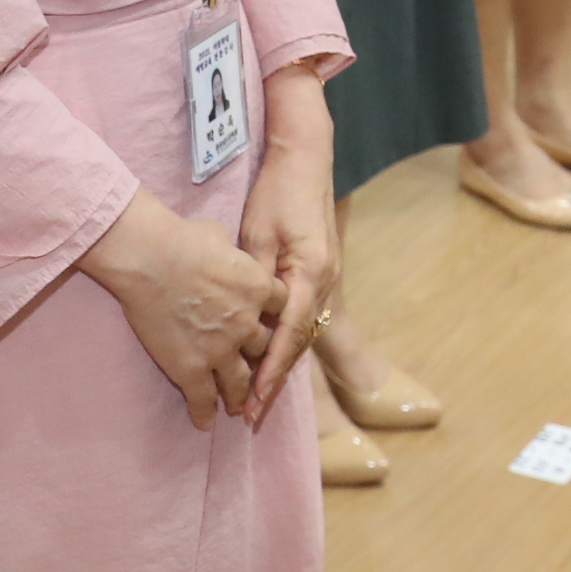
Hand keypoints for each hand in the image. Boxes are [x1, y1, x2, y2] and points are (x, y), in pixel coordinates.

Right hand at [78, 191, 283, 429]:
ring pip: (240, 382)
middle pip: (264, 348)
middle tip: (257, 370)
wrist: (151, 259)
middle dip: (261, 358)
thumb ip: (233, 253)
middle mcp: (246, 324)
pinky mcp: (191, 369)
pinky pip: (203, 399)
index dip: (275, 316)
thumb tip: (226, 250)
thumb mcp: (222, 236)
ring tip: (239, 407)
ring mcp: (220, 350)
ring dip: (241, 396)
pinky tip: (204, 423)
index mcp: (259, 288)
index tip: (270, 323)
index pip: (282, 308)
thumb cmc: (184, 238)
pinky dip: (205, 414)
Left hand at [235, 102, 339, 421]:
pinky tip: (270, 359)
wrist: (306, 159)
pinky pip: (304, 317)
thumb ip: (254, 278)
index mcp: (311, 272)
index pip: (289, 334)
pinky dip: (287, 342)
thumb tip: (243, 318)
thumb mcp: (258, 233)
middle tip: (250, 413)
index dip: (269, 370)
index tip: (252, 399)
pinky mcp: (321, 272)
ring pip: (303, 333)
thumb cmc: (278, 192)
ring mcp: (328, 278)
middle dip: (275, 379)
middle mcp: (326, 281)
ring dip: (282, 365)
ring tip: (257, 398)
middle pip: (300, 342)